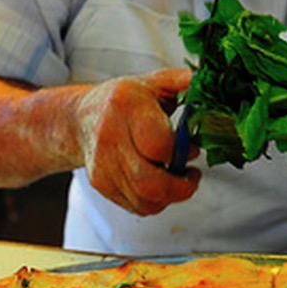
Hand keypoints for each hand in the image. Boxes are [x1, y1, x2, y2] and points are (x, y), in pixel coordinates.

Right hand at [75, 68, 200, 215]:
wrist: (81, 118)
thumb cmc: (125, 102)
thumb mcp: (153, 84)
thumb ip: (181, 82)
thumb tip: (206, 80)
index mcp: (126, 107)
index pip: (158, 145)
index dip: (182, 153)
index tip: (192, 149)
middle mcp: (110, 138)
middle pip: (150, 182)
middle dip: (181, 188)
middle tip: (192, 177)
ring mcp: (103, 165)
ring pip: (146, 201)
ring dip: (171, 196)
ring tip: (177, 179)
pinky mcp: (101, 185)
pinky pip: (138, 207)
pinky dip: (156, 202)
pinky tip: (160, 185)